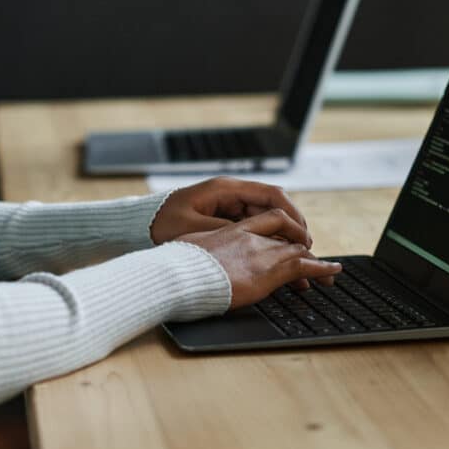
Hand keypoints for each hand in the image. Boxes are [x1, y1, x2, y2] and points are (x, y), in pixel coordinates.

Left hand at [150, 177, 309, 245]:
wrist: (140, 225)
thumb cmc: (161, 224)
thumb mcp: (194, 228)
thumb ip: (225, 231)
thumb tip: (256, 238)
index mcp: (225, 189)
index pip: (271, 194)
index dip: (292, 214)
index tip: (304, 236)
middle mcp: (230, 194)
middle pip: (274, 206)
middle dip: (293, 227)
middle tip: (308, 251)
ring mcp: (228, 205)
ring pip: (266, 218)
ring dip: (282, 236)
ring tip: (298, 259)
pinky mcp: (224, 218)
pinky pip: (253, 227)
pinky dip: (267, 240)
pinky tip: (276, 258)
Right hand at [178, 209, 341, 309]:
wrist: (182, 273)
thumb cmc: (179, 264)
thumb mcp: (188, 248)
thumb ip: (200, 248)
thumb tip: (190, 254)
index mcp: (232, 230)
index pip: (267, 222)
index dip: (282, 230)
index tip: (288, 240)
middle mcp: (251, 236)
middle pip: (285, 235)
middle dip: (301, 246)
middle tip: (311, 256)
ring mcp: (261, 251)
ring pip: (297, 249)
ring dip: (314, 259)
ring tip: (331, 268)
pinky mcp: (270, 270)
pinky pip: (304, 266)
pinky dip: (322, 268)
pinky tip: (332, 272)